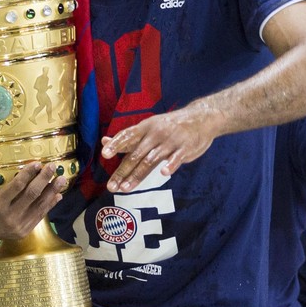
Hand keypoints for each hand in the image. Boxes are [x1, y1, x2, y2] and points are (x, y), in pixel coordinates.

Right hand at [0, 150, 65, 241]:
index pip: (17, 186)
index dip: (28, 174)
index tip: (37, 163)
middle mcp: (8, 217)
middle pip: (31, 195)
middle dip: (44, 179)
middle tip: (53, 166)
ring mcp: (18, 226)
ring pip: (39, 206)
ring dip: (52, 192)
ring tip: (62, 179)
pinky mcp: (24, 231)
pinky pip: (40, 216)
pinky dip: (50, 205)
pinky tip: (57, 195)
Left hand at [101, 104, 222, 191]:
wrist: (201, 118)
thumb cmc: (170, 126)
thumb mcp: (149, 127)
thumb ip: (129, 138)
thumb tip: (104, 142)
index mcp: (146, 128)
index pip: (128, 136)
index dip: (116, 144)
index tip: (104, 154)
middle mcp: (156, 134)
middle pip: (136, 154)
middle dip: (123, 171)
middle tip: (112, 186)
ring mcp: (171, 141)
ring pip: (152, 160)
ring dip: (138, 175)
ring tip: (126, 188)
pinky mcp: (186, 149)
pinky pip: (176, 158)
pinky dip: (170, 165)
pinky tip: (164, 173)